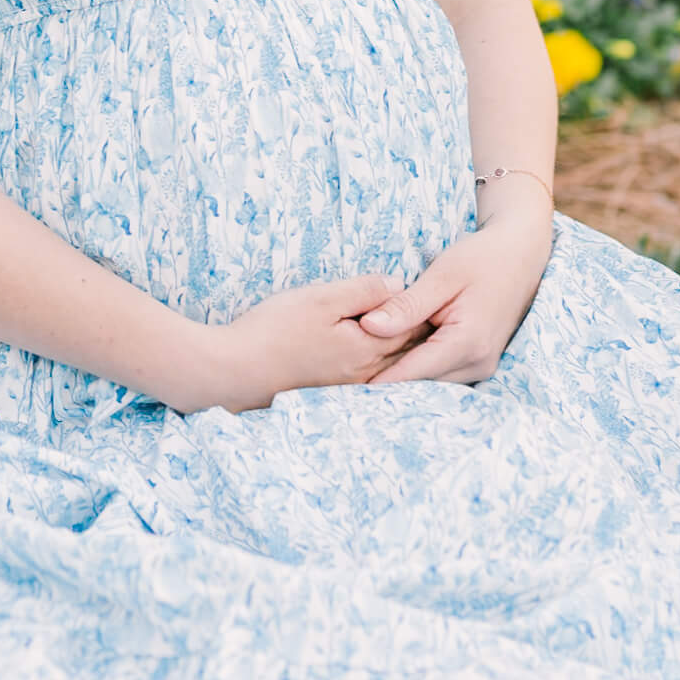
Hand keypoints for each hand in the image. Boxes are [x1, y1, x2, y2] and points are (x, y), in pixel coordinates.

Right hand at [206, 272, 430, 412]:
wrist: (232, 372)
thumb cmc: (273, 329)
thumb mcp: (321, 298)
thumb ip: (364, 291)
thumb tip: (400, 286)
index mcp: (366, 349)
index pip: (413, 328)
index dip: (429, 311)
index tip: (446, 296)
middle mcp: (363, 375)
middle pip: (406, 352)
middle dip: (425, 334)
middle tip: (446, 314)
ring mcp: (346, 388)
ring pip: (390, 369)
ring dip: (407, 353)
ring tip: (424, 337)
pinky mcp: (328, 393)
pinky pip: (370, 379)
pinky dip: (384, 367)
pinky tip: (382, 361)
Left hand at [354, 199, 554, 386]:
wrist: (521, 255)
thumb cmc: (481, 259)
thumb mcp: (441, 276)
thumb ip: (406, 306)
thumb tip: (368, 327)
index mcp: (468, 342)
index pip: (413, 372)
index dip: (377, 380)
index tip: (345, 385)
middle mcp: (479, 363)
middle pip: (422, 383)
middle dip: (386, 380)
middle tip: (345, 378)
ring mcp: (482, 366)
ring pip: (432, 382)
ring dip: (402, 375)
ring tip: (362, 369)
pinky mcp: (479, 362)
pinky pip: (443, 374)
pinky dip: (418, 368)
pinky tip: (392, 358)